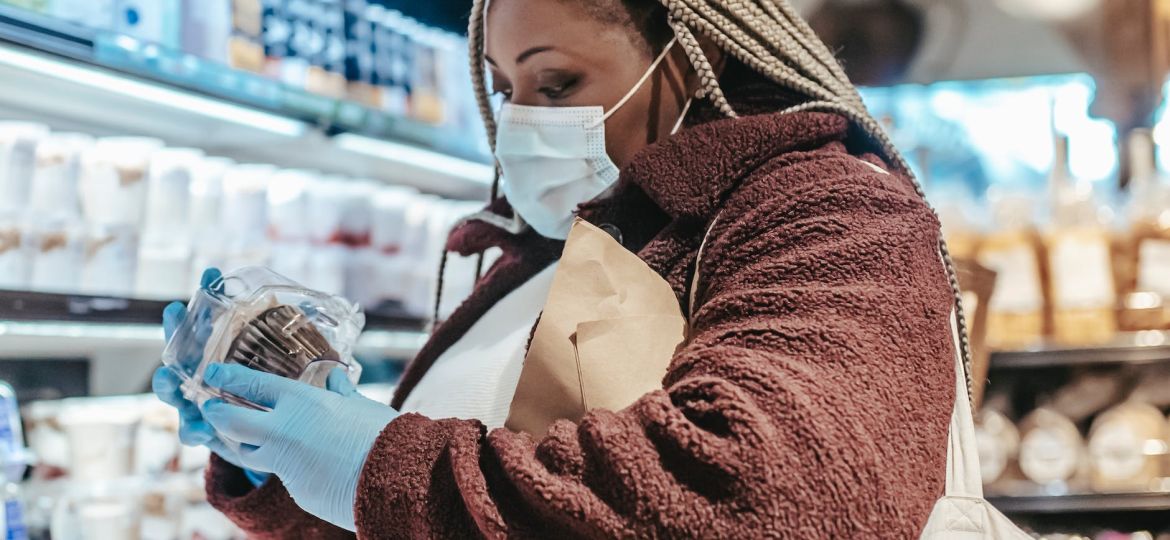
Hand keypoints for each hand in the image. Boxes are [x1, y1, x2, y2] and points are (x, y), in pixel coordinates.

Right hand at [152, 268, 268, 483]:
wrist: (270, 436)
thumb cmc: (267, 391)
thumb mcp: (278, 361)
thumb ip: (285, 337)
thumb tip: (306, 300)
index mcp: (217, 354)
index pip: (205, 323)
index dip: (209, 295)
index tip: (209, 274)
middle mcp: (202, 375)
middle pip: (180, 349)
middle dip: (175, 330)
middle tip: (173, 311)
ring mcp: (198, 403)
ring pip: (174, 391)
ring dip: (167, 383)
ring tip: (169, 377)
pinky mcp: (206, 431)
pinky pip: (192, 432)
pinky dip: (194, 430)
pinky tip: (201, 429)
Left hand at [201, 363, 398, 531]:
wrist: (395, 478)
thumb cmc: (383, 435)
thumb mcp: (360, 406)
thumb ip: (341, 393)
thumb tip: (335, 377)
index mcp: (302, 402)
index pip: (253, 386)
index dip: (227, 379)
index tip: (212, 375)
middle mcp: (284, 432)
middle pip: (231, 421)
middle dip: (215, 413)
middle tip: (209, 407)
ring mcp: (285, 464)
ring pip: (246, 452)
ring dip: (238, 442)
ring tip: (236, 435)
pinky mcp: (294, 490)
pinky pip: (279, 474)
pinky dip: (281, 465)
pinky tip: (289, 461)